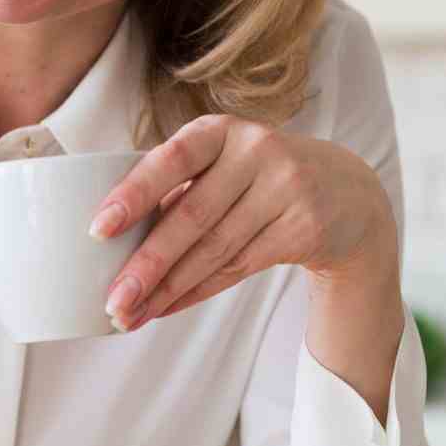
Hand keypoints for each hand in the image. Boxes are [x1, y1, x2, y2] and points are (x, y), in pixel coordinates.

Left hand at [88, 113, 394, 331]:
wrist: (346, 192)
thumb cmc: (255, 176)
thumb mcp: (221, 162)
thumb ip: (176, 186)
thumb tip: (111, 238)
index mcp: (220, 131)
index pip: (172, 159)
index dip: (134, 193)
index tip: (99, 229)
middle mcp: (255, 152)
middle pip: (192, 216)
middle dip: (147, 264)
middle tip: (112, 300)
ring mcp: (286, 189)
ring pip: (214, 250)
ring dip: (167, 289)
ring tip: (130, 314)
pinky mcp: (305, 227)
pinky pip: (239, 268)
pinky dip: (197, 291)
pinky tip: (167, 307)